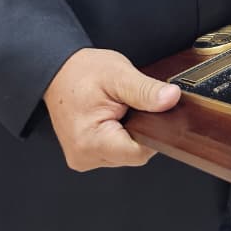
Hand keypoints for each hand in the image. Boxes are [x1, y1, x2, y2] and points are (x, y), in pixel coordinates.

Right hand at [43, 47, 179, 171]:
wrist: (59, 71)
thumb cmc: (82, 72)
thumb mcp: (119, 75)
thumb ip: (146, 90)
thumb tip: (171, 99)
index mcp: (91, 141)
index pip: (139, 153)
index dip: (154, 133)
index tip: (154, 113)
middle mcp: (84, 156)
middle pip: (133, 154)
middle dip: (139, 130)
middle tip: (129, 104)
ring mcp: (83, 158)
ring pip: (125, 153)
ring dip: (128, 132)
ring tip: (117, 109)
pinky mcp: (85, 155)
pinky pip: (114, 150)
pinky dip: (118, 134)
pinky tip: (112, 117)